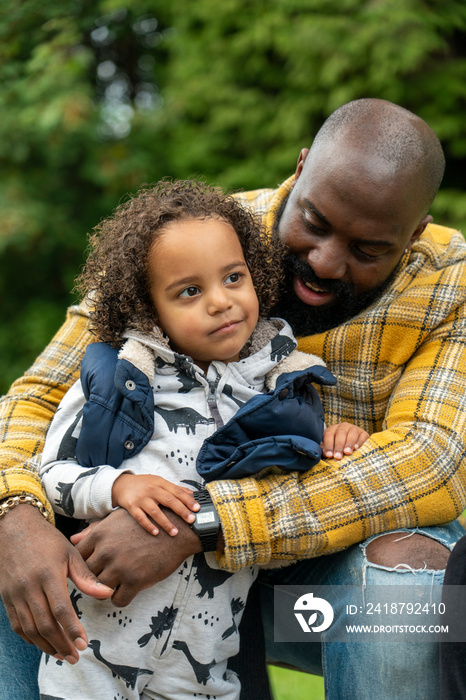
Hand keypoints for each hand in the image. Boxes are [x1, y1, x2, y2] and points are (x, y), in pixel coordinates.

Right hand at [0, 505, 112, 660]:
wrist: (14, 529)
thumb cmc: (46, 540)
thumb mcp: (69, 552)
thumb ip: (86, 576)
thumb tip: (107, 593)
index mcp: (48, 574)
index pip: (61, 609)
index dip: (72, 629)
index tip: (84, 643)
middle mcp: (29, 586)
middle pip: (44, 624)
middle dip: (61, 643)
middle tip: (75, 656)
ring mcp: (15, 593)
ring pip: (29, 628)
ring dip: (46, 645)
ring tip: (62, 655)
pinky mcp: (6, 597)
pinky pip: (17, 624)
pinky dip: (29, 638)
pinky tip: (43, 643)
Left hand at [72, 506, 201, 606]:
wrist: (177, 529)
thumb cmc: (146, 521)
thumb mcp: (118, 519)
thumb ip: (93, 530)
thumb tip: (72, 539)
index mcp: (99, 535)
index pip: (76, 557)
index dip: (82, 563)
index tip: (92, 564)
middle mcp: (106, 551)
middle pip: (86, 575)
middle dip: (93, 578)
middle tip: (105, 576)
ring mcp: (120, 567)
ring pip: (98, 590)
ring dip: (106, 589)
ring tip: (117, 582)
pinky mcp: (136, 581)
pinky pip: (118, 600)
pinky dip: (122, 597)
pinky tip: (129, 588)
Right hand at [111, 474, 199, 535]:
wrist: (121, 484)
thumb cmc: (143, 484)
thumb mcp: (159, 481)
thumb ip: (174, 488)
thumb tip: (191, 493)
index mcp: (160, 483)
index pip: (177, 491)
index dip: (188, 500)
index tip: (197, 508)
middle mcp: (152, 490)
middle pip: (169, 500)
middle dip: (181, 511)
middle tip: (191, 520)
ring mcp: (141, 499)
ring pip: (155, 511)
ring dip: (166, 523)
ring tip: (175, 532)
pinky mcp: (132, 507)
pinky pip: (141, 518)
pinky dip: (149, 525)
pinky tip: (156, 533)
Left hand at [321, 422, 369, 459]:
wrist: (354, 444)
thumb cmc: (338, 448)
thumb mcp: (331, 448)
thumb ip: (326, 450)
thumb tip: (325, 454)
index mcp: (332, 429)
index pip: (329, 434)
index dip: (329, 445)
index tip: (329, 455)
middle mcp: (343, 426)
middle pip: (340, 433)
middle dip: (338, 446)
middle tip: (338, 457)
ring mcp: (354, 428)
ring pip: (352, 432)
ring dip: (349, 443)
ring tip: (347, 452)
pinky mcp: (364, 433)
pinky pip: (362, 436)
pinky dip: (359, 442)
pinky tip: (356, 448)